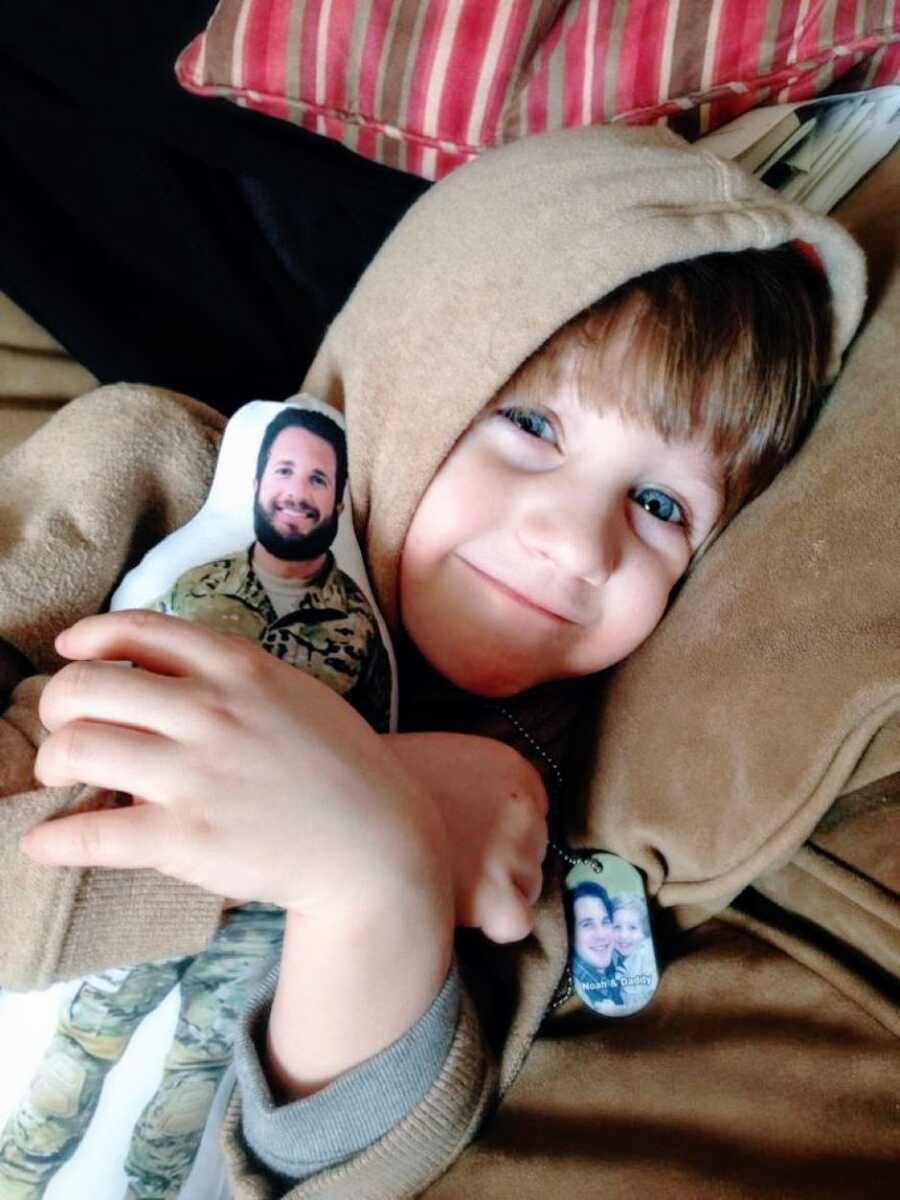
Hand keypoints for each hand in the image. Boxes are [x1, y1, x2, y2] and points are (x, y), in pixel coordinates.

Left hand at [21, 612, 449, 922]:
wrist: (374, 842)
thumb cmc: (338, 764)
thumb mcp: (295, 691)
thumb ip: (232, 671)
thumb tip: (160, 667)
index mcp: (239, 668)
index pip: (139, 629)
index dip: (90, 637)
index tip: (70, 651)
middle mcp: (211, 711)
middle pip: (87, 685)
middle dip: (58, 706)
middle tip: (65, 730)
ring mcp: (196, 774)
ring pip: (77, 748)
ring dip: (52, 764)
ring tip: (63, 779)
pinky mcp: (186, 838)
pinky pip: (92, 833)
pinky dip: (54, 840)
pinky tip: (44, 843)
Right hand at [385, 732, 547, 942]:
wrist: (349, 808)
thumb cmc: (382, 782)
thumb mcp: (443, 760)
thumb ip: (476, 785)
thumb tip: (485, 821)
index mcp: (512, 769)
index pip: (532, 811)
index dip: (498, 830)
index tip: (466, 836)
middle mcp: (523, 808)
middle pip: (532, 849)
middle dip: (498, 861)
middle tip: (450, 862)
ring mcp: (513, 851)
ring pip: (528, 886)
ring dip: (495, 891)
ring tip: (445, 882)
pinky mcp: (497, 894)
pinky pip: (517, 922)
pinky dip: (494, 922)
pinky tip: (460, 910)